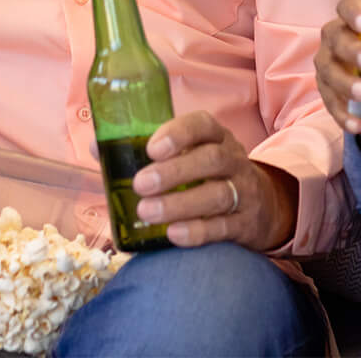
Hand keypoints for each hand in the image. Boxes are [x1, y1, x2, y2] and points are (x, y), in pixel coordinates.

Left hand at [130, 111, 295, 251]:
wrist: (263, 204)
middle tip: (140, 184)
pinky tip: (173, 235)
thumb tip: (97, 147)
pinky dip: (198, 231)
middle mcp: (233, 159)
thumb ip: (147, 151)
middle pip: (211, 160)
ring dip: (180, 204)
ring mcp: (244, 192)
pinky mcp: (246, 225)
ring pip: (217, 195)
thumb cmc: (209, 174)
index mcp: (216, 136)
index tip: (151, 148)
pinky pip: (224, 228)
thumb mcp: (190, 154)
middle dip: (174, 172)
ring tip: (147, 212)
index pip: (203, 125)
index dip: (178, 134)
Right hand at [315, 0, 360, 174]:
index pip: (347, 6)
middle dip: (353, 50)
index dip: (354, 11)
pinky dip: (341, 114)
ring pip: (329, 71)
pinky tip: (355, 124)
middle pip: (336, 37)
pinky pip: (329, 102)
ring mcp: (328, 64)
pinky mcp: (327, 90)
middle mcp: (336, 38)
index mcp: (355, 19)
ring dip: (346, 83)